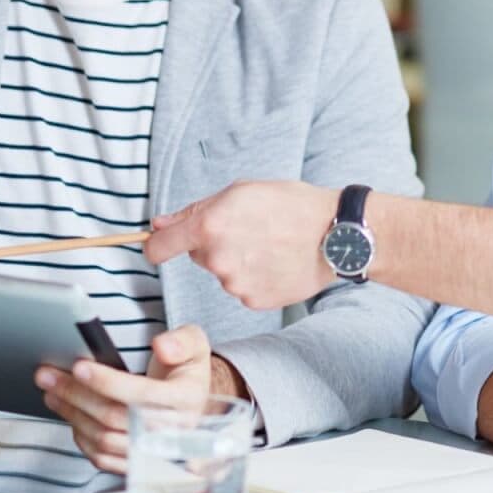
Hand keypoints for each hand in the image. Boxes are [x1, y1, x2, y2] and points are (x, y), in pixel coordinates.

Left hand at [35, 325, 217, 472]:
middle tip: (48, 375)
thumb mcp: (195, 345)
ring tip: (51, 391)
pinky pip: (102, 458)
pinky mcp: (137, 464)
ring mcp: (154, 452)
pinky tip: (70, 414)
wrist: (193, 403)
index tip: (79, 367)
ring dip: (72, 414)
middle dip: (76, 395)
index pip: (142, 395)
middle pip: (115, 418)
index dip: (108, 382)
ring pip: (103, 439)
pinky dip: (80, 436)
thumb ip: (182, 341)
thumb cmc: (186, 371)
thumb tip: (162, 347)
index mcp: (187, 400)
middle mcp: (172, 431)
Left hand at [146, 181, 338, 310]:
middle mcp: (218, 259)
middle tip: (250, 231)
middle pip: (199, 257)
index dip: (156, 245)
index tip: (159, 246)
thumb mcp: (241, 191)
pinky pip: (243, 289)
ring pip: (223, 273)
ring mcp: (236, 284)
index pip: (159, 247)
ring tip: (270, 246)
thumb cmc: (291, 205)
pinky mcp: (254, 300)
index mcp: (209, 227)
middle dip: (215, 245)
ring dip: (238, 262)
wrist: (336, 235)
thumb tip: (160, 224)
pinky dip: (255, 278)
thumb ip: (195, 210)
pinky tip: (277, 264)